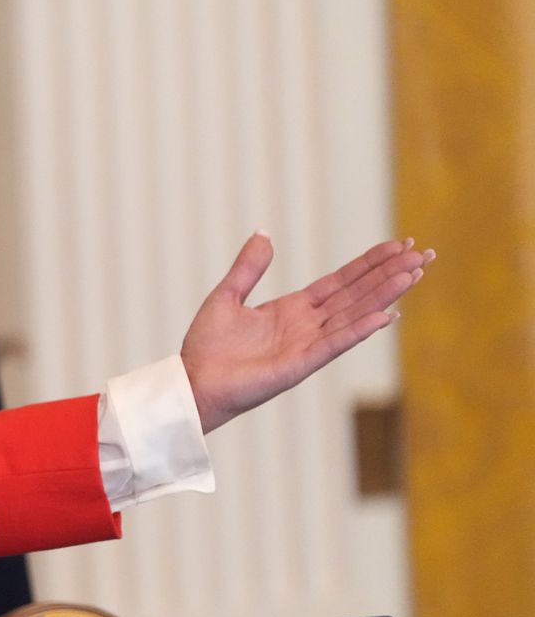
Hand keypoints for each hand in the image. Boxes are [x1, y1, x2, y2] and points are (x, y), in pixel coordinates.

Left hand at [181, 234, 431, 432]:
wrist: (194, 383)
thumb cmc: (207, 347)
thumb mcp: (227, 296)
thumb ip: (248, 268)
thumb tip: (264, 233)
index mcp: (294, 309)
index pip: (342, 282)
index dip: (370, 264)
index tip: (399, 245)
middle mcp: (308, 326)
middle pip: (357, 294)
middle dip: (390, 274)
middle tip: (423, 253)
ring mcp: (308, 345)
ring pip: (355, 315)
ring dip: (385, 295)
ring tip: (414, 274)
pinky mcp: (300, 365)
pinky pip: (335, 344)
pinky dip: (359, 330)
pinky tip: (385, 315)